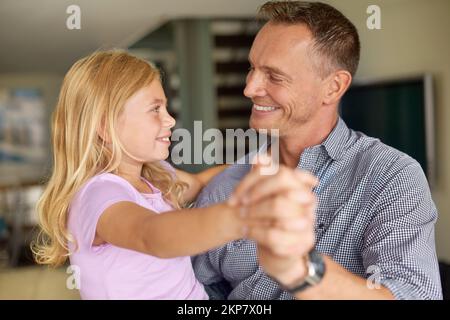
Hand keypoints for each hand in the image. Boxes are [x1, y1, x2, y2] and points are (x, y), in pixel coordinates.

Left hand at [229, 155, 317, 285]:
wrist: (284, 250)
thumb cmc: (273, 217)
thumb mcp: (267, 195)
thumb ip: (264, 175)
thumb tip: (260, 157)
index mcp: (301, 186)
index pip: (281, 173)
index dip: (255, 180)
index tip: (237, 194)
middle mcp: (309, 202)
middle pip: (282, 193)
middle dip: (255, 197)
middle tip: (238, 206)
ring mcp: (308, 222)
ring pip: (280, 215)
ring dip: (254, 216)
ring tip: (241, 218)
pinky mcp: (302, 242)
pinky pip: (275, 237)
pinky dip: (256, 234)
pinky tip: (246, 232)